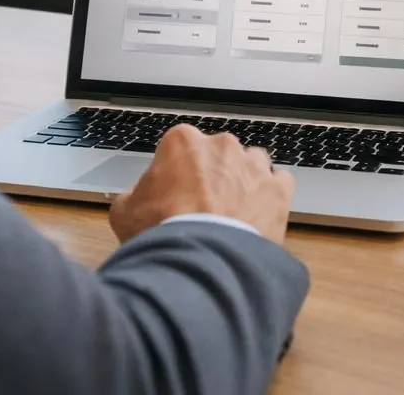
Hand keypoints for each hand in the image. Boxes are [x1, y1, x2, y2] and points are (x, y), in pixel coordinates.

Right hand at [109, 125, 295, 244]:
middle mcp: (221, 145)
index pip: (179, 148)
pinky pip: (279, 183)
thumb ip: (133, 196)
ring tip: (232, 214)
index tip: (172, 195)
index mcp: (182, 141)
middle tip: (201, 209)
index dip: (175, 174)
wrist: (201, 261)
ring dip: (243, 183)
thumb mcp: (125, 212)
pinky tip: (259, 216)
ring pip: (251, 164)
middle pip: (216, 155)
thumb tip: (135, 200)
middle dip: (211, 176)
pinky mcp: (278, 190)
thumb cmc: (162, 232)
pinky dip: (271, 197)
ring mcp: (253, 165)